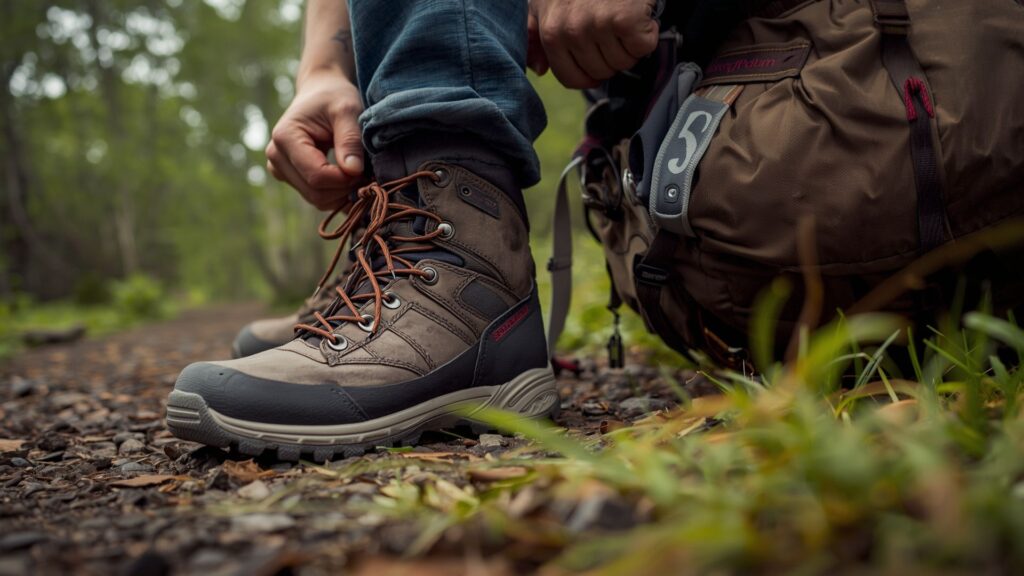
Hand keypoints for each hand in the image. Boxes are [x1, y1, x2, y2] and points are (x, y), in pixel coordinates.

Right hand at [266, 71, 365, 210]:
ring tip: (360, 174)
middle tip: (367, 174)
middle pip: (315, 193)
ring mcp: (280, 170)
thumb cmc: (334, 97)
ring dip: (342, 193)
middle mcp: (276, 157)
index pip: (316, 176)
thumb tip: (353, 171)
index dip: (345, 180)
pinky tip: (350, 178)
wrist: (321, 92)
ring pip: (316, 199)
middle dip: (344, 189)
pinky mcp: (291, 177)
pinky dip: (337, 193)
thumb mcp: (347, 110)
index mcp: (285, 138)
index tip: (365, 170)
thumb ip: (350, 139)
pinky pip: (317, 196)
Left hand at [528, 0, 659, 88]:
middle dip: (611, 55)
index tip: (598, 54)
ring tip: (624, 15)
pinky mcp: (625, 19)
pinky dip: (648, 33)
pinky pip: (642, 47)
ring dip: (630, 44)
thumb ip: (536, 34)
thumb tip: (537, 68)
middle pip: (601, 73)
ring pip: (623, 63)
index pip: (572, 79)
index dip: (590, 72)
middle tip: (613, 26)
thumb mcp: (547, 1)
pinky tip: (640, 14)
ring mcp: (597, 24)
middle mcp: (570, 31)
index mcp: (550, 32)